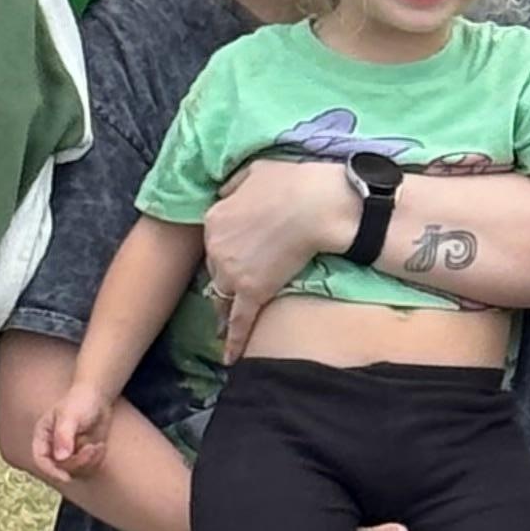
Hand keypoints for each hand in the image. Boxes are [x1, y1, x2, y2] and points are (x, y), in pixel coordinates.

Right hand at [33, 384, 117, 482]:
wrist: (98, 397)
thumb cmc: (80, 401)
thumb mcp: (70, 415)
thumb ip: (64, 435)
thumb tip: (60, 457)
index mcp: (43, 435)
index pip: (40, 459)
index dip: (50, 471)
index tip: (66, 477)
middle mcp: (53, 446)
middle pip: (60, 468)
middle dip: (77, 462)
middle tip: (91, 449)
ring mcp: (67, 452)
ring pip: (74, 470)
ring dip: (88, 462)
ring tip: (98, 446)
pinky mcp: (81, 455)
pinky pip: (87, 467)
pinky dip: (96, 460)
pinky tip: (101, 446)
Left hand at [201, 158, 355, 363]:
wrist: (315, 205)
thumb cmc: (290, 183)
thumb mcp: (253, 171)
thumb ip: (233, 185)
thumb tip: (224, 194)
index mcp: (214, 219)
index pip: (213, 241)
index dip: (225, 248)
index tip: (233, 255)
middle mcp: (216, 248)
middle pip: (215, 270)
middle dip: (224, 277)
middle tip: (234, 287)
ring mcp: (233, 273)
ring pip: (222, 298)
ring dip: (221, 313)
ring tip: (220, 329)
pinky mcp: (253, 292)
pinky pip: (239, 322)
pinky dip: (233, 341)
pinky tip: (229, 359)